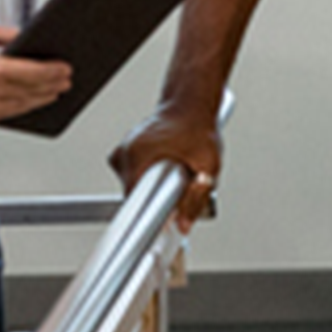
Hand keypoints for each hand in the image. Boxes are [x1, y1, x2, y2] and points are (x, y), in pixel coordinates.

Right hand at [0, 24, 70, 129]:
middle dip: (51, 87)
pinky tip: (26, 103)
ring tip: (50, 93)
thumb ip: (9, 36)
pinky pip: (1, 116)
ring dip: (38, 100)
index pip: (35, 74)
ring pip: (18, 108)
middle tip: (64, 82)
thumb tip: (29, 39)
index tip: (66, 70)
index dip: (54, 73)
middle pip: (31, 93)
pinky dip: (17, 109)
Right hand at [110, 99, 222, 230]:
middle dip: (155, 202)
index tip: (154, 227)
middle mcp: (125, 152)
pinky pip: (134, 176)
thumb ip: (196, 198)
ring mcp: (123, 151)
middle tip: (176, 193)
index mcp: (138, 155)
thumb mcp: (208, 166)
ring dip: (152, 190)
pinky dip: (149, 178)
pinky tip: (165, 170)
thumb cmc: (198, 128)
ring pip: (134, 186)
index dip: (146, 219)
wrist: (190, 104)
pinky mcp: (126, 151)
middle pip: (134, 196)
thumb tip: (184, 223)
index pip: (132, 202)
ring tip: (173, 177)